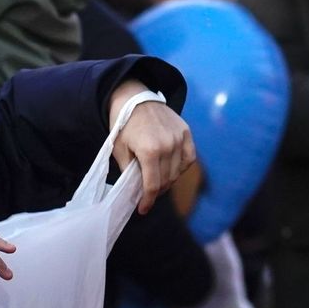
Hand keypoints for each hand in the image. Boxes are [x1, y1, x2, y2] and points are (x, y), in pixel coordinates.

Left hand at [108, 80, 196, 213]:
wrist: (135, 98)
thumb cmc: (124, 125)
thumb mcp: (119, 149)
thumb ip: (129, 171)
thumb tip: (136, 190)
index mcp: (149, 151)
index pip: (152, 185)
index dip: (148, 201)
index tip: (143, 210)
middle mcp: (167, 146)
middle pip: (166, 181)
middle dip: (156, 191)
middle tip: (147, 194)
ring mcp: (179, 138)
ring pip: (178, 172)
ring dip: (168, 180)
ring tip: (158, 180)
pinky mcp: (186, 132)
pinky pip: (189, 158)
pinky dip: (181, 167)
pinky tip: (172, 169)